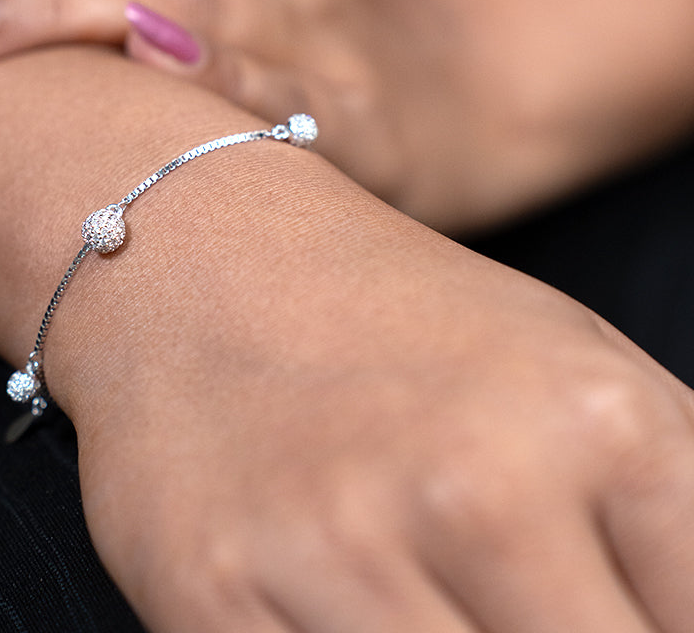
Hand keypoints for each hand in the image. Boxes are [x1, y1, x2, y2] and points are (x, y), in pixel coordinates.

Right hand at [63, 192, 693, 632]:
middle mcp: (471, 487)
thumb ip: (679, 520)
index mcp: (595, 423)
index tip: (593, 600)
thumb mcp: (572, 369)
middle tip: (501, 596)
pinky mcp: (212, 598)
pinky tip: (347, 605)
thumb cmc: (395, 316)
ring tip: (428, 590)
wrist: (201, 252)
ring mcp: (335, 551)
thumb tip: (687, 622)